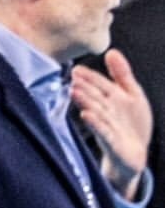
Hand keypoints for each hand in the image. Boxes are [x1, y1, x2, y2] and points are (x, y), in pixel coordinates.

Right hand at [70, 49, 151, 194]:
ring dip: (85, 102)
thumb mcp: (132, 94)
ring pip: (95, 111)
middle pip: (94, 97)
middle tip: (72, 78)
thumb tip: (111, 52)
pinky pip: (102, 131)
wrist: (134, 154)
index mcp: (111, 98)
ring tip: (74, 92)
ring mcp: (107, 126)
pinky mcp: (111, 142)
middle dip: (84, 87)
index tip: (76, 69)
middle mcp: (106, 111)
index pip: (98, 84)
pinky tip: (86, 114)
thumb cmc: (131, 126)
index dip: (89, 76)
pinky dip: (95, 123)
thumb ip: (122, 73)